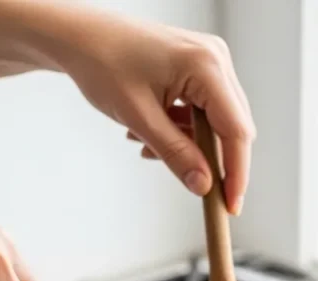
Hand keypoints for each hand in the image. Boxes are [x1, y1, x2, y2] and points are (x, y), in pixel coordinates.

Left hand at [46, 11, 254, 214]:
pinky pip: (203, 113)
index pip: (236, 130)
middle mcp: (215, 59)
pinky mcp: (198, 69)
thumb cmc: (103, 63)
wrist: (80, 36)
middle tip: (194, 188)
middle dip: (213, 162)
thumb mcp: (140, 117)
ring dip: (191, 147)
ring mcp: (208, 62)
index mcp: (206, 65)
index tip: (230, 207)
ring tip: (149, 148)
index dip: (236, 173)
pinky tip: (152, 135)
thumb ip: (176, 153)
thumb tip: (203, 186)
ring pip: (216, 124)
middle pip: (233, 128)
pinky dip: (183, 132)